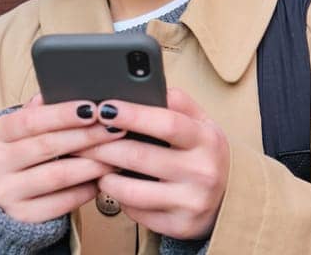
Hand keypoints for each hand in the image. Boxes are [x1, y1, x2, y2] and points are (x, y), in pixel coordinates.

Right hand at [0, 94, 128, 223]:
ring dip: (92, 164)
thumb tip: (61, 90)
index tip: (93, 108)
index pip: (30, 120)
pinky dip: (85, 190)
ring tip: (116, 156)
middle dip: (86, 136)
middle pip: (47, 146)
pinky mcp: (21, 216)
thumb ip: (40, 111)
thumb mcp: (22, 131)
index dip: (63, 114)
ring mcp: (5, 192)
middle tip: (114, 129)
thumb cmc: (23, 156)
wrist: (4, 198)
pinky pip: (62, 202)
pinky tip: (101, 180)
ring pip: (58, 175)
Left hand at [74, 88, 229, 240]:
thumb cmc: (204, 153)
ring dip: (103, 176)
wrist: (230, 199)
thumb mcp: (202, 123)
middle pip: (139, 156)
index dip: (132, 114)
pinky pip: (135, 212)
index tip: (104, 107)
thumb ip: (178, 102)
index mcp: (207, 140)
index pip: (166, 123)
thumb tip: (145, 84)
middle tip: (80, 139)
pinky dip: (118, 198)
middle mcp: (202, 172)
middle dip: (102, 146)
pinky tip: (114, 186)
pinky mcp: (179, 226)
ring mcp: (190, 202)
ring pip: (130, 190)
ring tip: (94, 164)